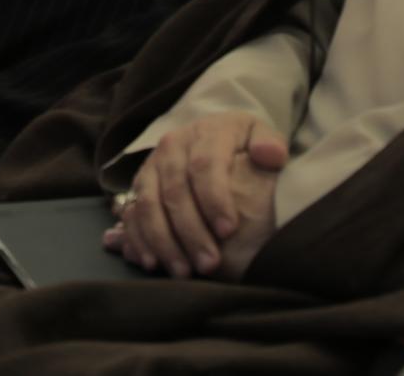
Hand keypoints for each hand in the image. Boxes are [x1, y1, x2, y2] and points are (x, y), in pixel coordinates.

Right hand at [103, 112, 287, 279]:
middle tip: (210, 263)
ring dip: (164, 241)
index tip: (229, 231)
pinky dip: (139, 240)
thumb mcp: (260, 136)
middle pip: (175, 191)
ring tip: (184, 271)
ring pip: (149, 205)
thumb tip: (270, 155)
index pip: (205, 164)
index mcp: (205, 132)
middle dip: (191, 231)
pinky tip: (153, 263)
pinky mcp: (139, 186)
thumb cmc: (242, 145)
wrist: (211, 137)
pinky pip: (132, 214)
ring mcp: (151, 166)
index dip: (215, 199)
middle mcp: (172, 146)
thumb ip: (270, 144)